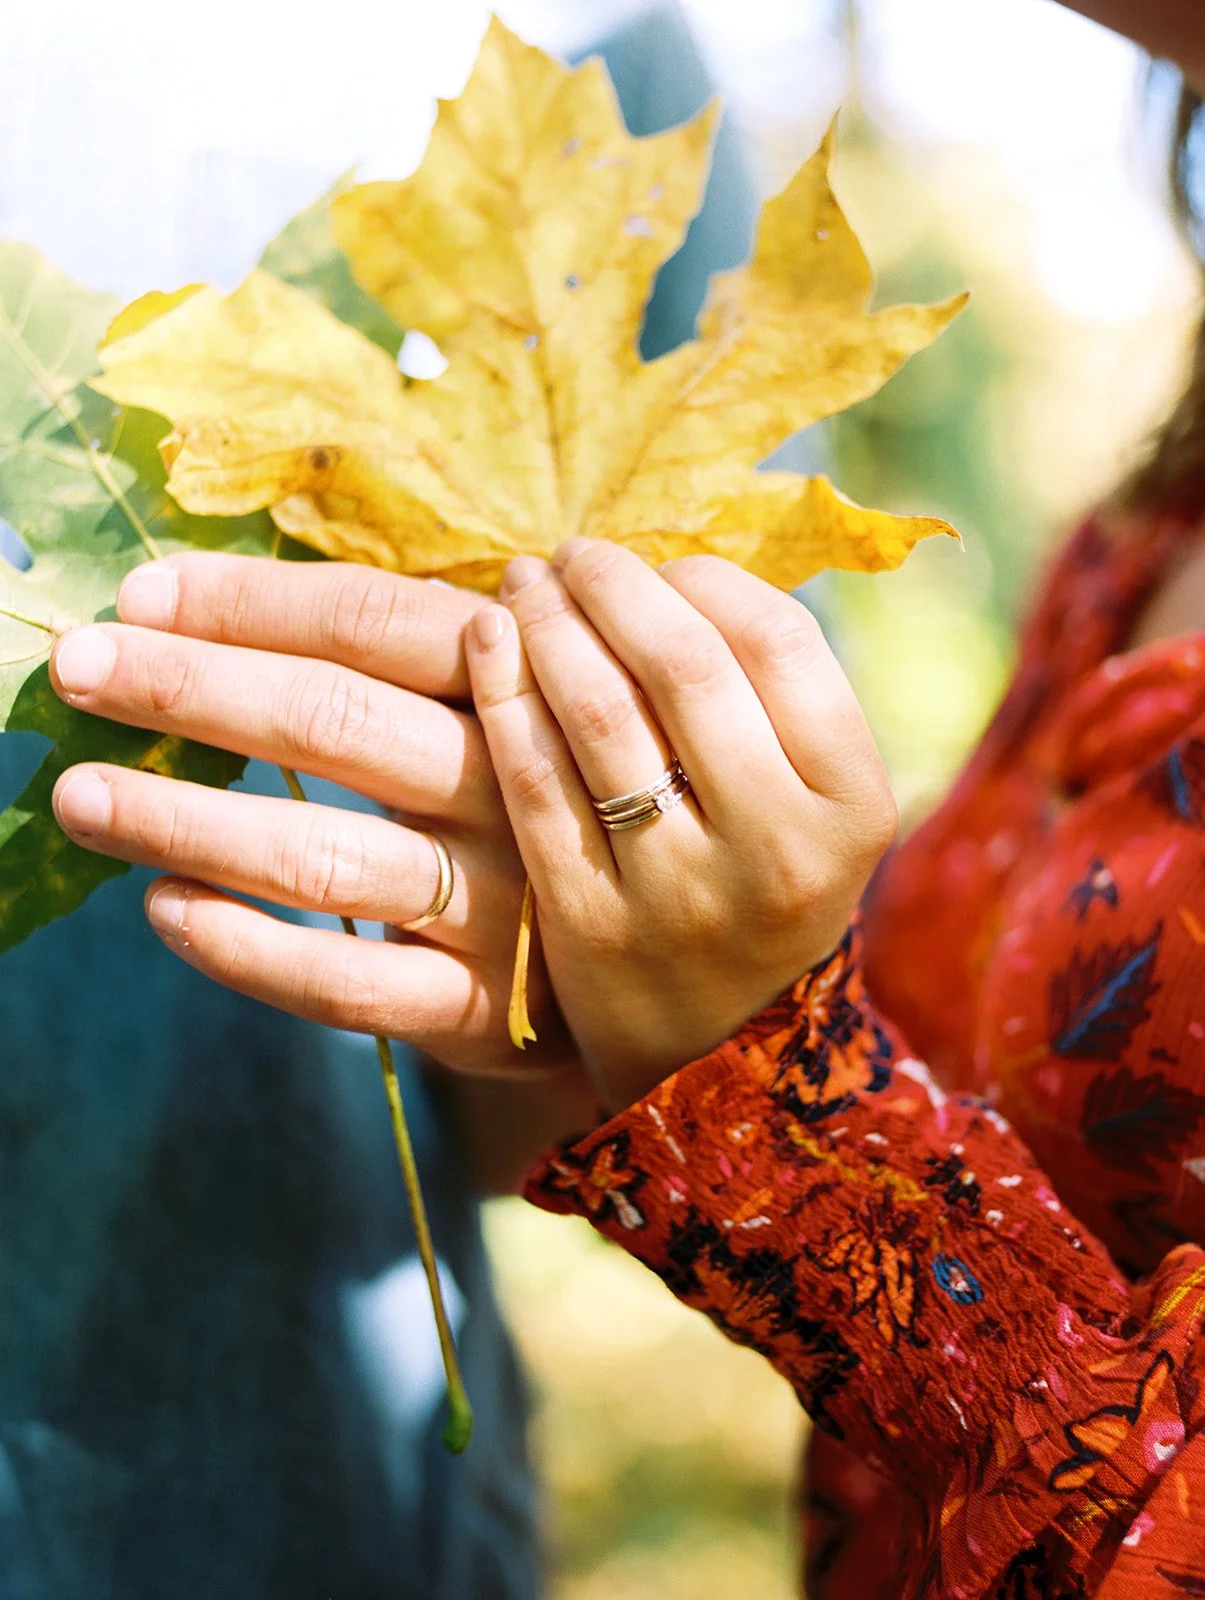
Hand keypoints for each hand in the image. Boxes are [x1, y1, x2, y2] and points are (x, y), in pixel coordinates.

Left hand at [48, 552, 576, 1081]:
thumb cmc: (573, 796)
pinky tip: (166, 909)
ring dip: (188, 821)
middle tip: (79, 666)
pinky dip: (248, 950)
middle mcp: (518, 788)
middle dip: (191, 687)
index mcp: (526, 689)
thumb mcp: (534, 702)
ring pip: (325, 858)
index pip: (372, 624)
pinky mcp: (486, 1010)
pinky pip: (350, 985)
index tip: (138, 593)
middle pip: (336, 722)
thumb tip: (225, 608)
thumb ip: (427, 657)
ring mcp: (505, 904)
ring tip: (80, 798)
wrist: (691, 948)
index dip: (248, 603)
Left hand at [467, 539, 896, 1111]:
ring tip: (525, 582)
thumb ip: (774, 699)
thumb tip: (672, 561)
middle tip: (570, 552)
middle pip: (684, 666)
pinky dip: (504, 697)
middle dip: (614, 585)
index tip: (653, 559)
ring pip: (599, 716)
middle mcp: (779, 849)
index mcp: (853, 804)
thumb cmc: (763, 893)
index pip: (779, 641)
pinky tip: (486, 642)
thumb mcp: (816, 807)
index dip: (701, 576)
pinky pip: (535, 784)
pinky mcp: (590, 927)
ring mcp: (680, 894)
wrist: (720, 1058)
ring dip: (549, 625)